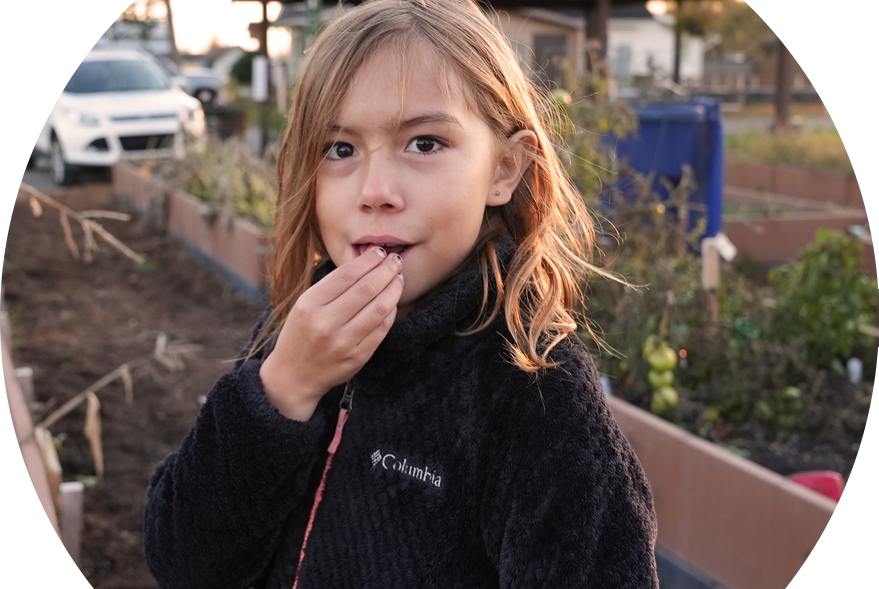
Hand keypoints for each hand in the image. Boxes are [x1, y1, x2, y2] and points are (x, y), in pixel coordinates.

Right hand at [259, 247, 403, 419]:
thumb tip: (365, 264)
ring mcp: (343, 342)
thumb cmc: (300, 334)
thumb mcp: (305, 305)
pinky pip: (382, 329)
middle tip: (395, 261)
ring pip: (379, 308)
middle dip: (386, 271)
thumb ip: (331, 287)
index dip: (368, 260)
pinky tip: (393, 301)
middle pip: (366, 289)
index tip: (380, 252)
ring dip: (393, 289)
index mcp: (310, 304)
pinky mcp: (357, 357)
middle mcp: (325, 322)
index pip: (346, 275)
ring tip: (399, 278)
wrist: (293, 376)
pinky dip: (391, 312)